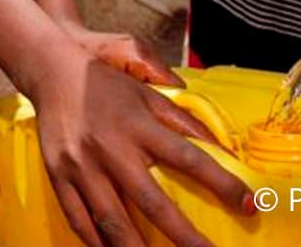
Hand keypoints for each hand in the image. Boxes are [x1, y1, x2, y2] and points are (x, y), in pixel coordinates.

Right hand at [30, 30, 252, 246]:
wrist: (51, 72)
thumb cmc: (106, 85)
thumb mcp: (149, 95)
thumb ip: (184, 122)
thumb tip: (221, 152)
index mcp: (137, 124)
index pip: (188, 158)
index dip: (222, 184)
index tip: (249, 206)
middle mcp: (110, 148)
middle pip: (151, 202)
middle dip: (184, 237)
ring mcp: (81, 165)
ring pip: (112, 220)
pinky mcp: (58, 175)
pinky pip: (78, 219)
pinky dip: (97, 242)